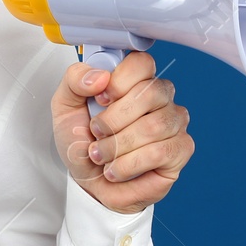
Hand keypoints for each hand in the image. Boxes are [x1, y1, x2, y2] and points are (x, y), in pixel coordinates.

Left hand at [50, 49, 192, 214]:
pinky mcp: (181, 149)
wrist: (88, 182)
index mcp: (133, 80)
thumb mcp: (64, 106)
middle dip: (113, 120)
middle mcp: (159, 97)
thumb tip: (100, 76)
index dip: (120, 81)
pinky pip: (160, 152)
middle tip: (97, 133)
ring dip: (118, 145)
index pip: (141, 62)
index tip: (100, 99)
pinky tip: (116, 169)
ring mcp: (174, 122)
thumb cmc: (82, 142)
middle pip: (150, 92)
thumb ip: (74, 80)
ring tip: (102, 155)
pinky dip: (129, 164)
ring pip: (154, 126)